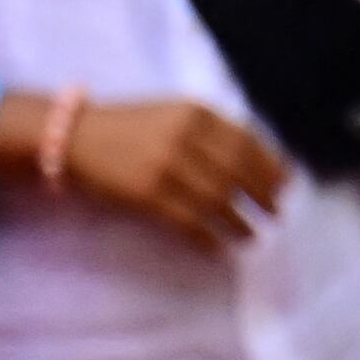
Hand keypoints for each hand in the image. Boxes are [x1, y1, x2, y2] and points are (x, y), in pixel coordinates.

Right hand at [55, 95, 294, 249]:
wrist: (73, 136)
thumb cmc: (128, 125)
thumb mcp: (173, 113)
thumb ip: (210, 131)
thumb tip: (257, 163)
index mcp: (195, 112)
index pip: (247, 142)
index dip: (272, 166)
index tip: (286, 184)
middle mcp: (185, 136)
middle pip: (239, 173)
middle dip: (263, 197)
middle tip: (276, 213)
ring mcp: (166, 166)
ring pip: (218, 201)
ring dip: (241, 223)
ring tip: (251, 236)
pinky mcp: (148, 194)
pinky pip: (190, 222)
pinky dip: (210, 238)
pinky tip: (219, 247)